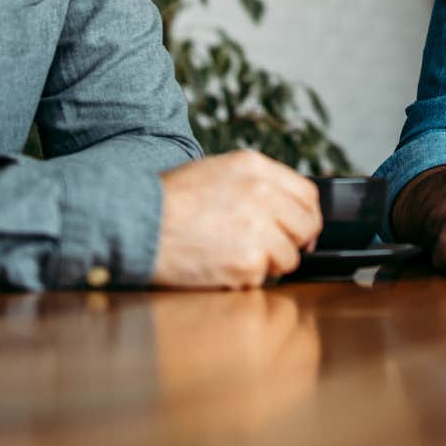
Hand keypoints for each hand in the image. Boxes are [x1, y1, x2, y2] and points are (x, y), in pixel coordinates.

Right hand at [151, 150, 322, 289]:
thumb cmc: (167, 201)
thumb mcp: (215, 172)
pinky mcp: (249, 260)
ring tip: (234, 257)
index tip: (296, 230)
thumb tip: (283, 208)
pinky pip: (264, 277)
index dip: (304, 216)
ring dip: (268, 263)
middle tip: (269, 251)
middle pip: (307, 225)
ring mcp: (259, 227)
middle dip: (293, 242)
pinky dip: (246, 279)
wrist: (137, 223)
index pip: (307, 194)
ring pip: (290, 256)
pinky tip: (220, 266)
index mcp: (255, 167)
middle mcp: (263, 193)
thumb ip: (254, 184)